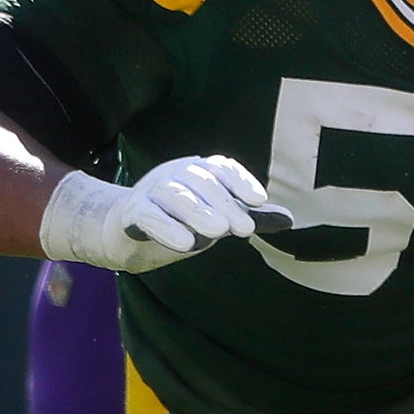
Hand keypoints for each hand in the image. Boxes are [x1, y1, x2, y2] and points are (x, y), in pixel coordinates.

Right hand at [39, 155, 280, 274]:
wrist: (124, 234)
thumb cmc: (179, 221)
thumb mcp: (217, 217)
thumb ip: (248, 216)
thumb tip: (289, 220)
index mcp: (197, 171)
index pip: (221, 168)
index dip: (240, 182)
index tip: (260, 201)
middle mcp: (174, 174)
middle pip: (200, 181)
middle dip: (225, 204)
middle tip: (244, 229)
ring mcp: (149, 190)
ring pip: (174, 194)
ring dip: (198, 212)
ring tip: (218, 233)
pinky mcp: (130, 212)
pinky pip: (148, 215)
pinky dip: (167, 227)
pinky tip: (185, 245)